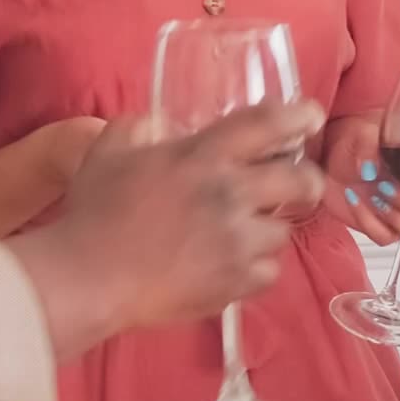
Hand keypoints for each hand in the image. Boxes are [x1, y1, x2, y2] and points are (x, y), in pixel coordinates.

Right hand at [13, 101, 327, 359]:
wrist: (88, 278)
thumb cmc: (93, 211)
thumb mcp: (109, 148)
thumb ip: (143, 126)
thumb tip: (165, 124)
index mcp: (204, 155)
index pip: (269, 123)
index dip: (299, 117)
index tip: (311, 118)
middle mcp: (231, 194)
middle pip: (301, 182)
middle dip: (307, 182)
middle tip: (297, 185)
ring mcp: (237, 242)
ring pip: (282, 232)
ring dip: (267, 230)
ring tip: (242, 235)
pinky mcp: (235, 283)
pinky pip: (268, 273)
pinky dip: (253, 270)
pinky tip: (230, 268)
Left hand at [322, 112, 399, 247]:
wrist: (327, 156)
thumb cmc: (354, 137)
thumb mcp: (363, 130)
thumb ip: (371, 145)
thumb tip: (371, 166)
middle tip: (389, 186)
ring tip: (377, 198)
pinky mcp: (381, 227)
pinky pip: (386, 238)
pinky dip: (369, 222)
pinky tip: (356, 200)